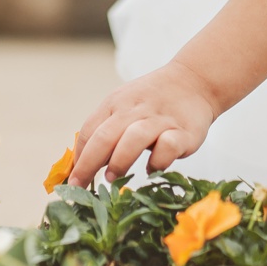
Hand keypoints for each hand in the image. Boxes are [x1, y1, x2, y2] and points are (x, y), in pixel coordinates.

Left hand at [72, 61, 219, 185]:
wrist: (194, 81)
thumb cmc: (152, 102)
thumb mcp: (124, 108)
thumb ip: (105, 132)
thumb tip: (83, 166)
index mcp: (116, 104)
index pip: (89, 131)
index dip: (78, 158)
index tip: (72, 180)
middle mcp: (135, 110)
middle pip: (105, 136)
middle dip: (88, 164)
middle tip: (81, 185)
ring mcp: (160, 120)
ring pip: (134, 138)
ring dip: (119, 161)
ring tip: (112, 178)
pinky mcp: (184, 132)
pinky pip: (167, 147)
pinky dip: (157, 161)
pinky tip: (153, 168)